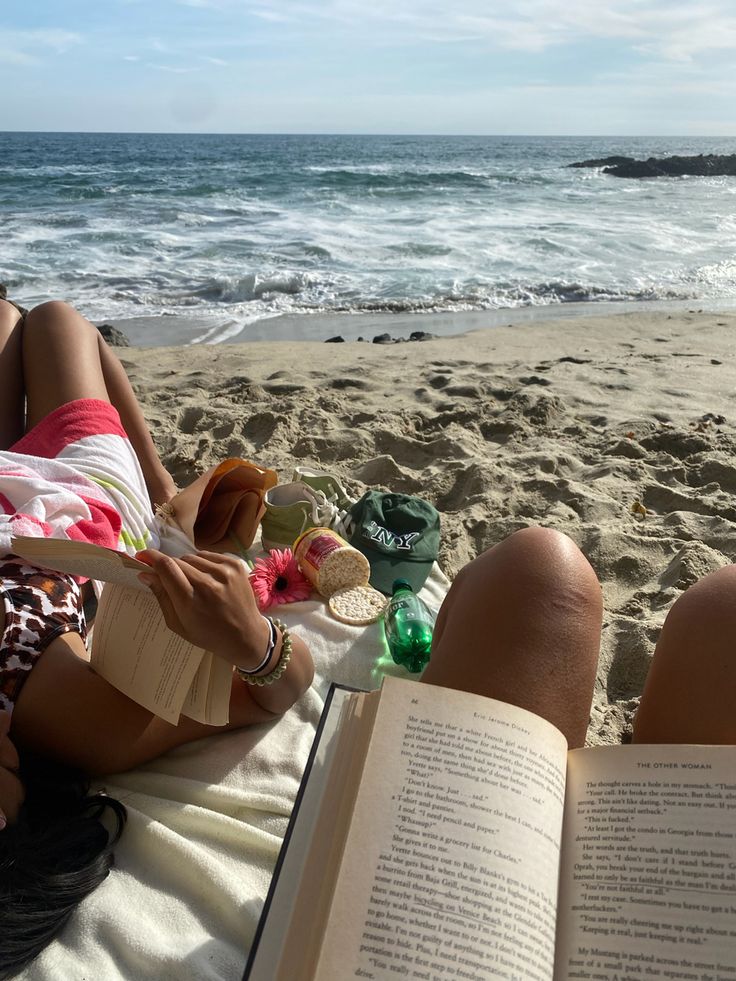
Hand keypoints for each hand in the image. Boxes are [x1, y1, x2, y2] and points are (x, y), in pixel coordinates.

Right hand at [136, 549, 270, 667]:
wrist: (246, 635)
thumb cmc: (208, 634)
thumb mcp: (178, 624)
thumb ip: (161, 596)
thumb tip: (144, 573)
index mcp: (191, 601)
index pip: (166, 567)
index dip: (151, 557)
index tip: (141, 556)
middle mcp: (209, 583)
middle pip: (177, 561)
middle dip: (167, 566)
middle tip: (166, 577)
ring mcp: (225, 571)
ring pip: (192, 557)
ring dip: (186, 566)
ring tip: (192, 583)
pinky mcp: (236, 564)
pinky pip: (208, 556)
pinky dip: (202, 564)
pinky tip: (206, 579)